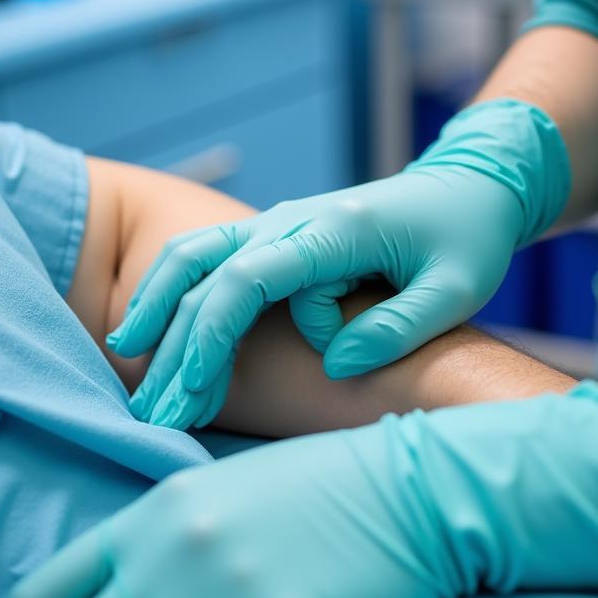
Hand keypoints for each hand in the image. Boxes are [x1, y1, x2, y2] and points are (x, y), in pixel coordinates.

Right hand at [107, 99, 568, 429]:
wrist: (470, 187)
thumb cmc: (468, 238)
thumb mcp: (457, 288)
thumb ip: (398, 327)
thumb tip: (336, 364)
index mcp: (335, 230)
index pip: (247, 280)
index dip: (212, 337)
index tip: (193, 393)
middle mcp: (295, 218)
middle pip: (206, 272)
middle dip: (174, 342)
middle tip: (153, 411)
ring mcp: (284, 221)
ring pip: (197, 253)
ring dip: (160, 304)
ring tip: (127, 357)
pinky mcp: (283, 234)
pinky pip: (216, 255)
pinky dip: (180, 288)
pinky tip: (159, 322)